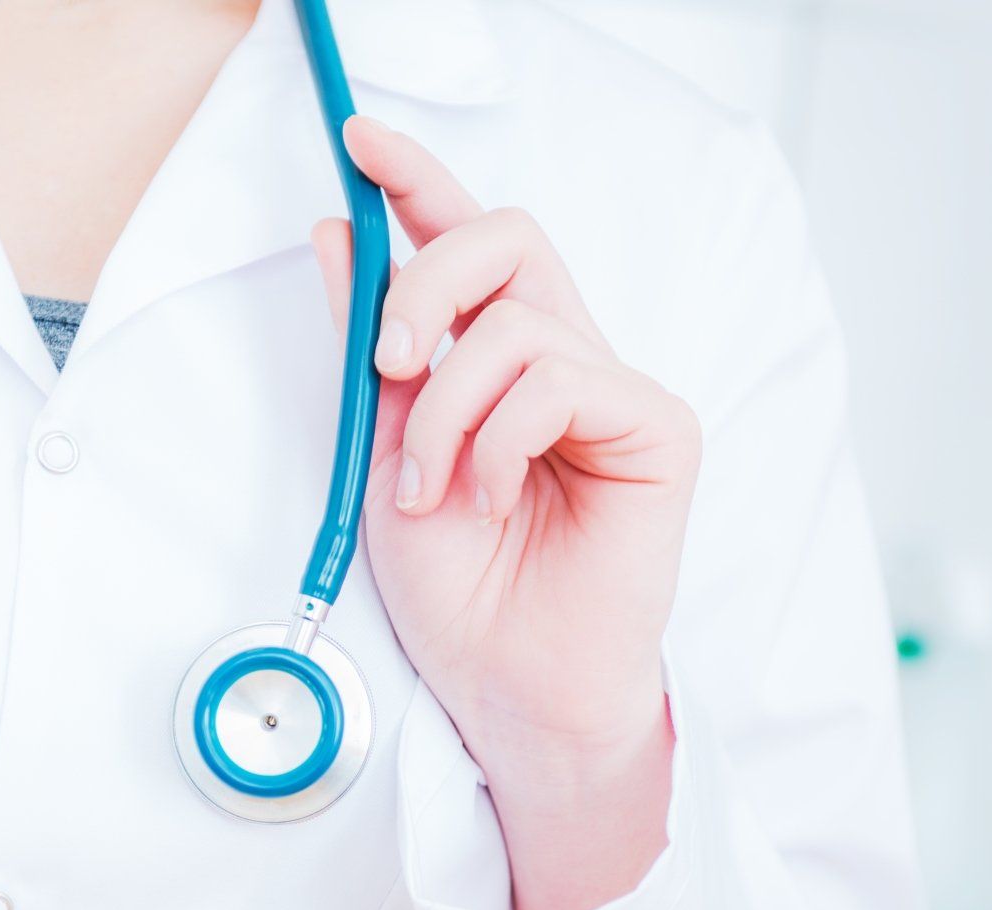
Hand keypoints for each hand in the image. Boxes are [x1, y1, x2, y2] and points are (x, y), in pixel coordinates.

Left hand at [314, 119, 699, 909]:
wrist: (507, 689)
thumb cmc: (459, 591)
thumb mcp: (384, 453)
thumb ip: (375, 349)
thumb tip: (334, 235)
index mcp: (497, 365)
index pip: (465, 245)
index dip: (416, 183)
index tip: (357, 139)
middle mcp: (561, 362)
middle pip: (506, 238)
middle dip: (424, 276)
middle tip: (386, 355)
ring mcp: (613, 393)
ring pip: (519, 321)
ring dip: (444, 405)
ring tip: (433, 488)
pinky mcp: (657, 430)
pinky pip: (563, 380)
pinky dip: (499, 439)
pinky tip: (489, 500)